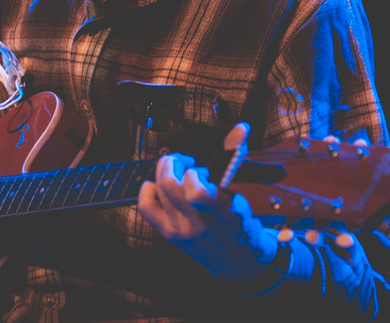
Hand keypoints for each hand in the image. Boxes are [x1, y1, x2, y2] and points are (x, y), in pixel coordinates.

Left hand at [138, 153, 277, 280]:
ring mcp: (182, 231)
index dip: (193, 174)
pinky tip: (158, 186)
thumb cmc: (241, 224)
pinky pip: (147, 206)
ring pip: (160, 189)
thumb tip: (241, 126)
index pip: (197, 193)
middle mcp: (199, 225)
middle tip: (184, 161)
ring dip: (166, 172)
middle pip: (170, 184)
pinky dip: (148, 189)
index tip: (201, 170)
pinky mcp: (169, 235)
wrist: (238, 262)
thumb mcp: (242, 195)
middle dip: (174, 162)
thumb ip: (234, 159)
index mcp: (223, 213)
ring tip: (178, 174)